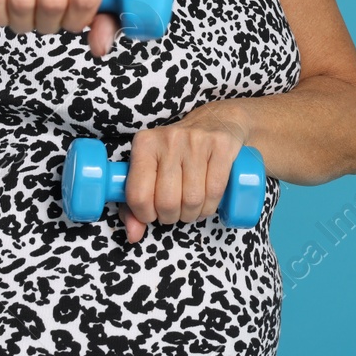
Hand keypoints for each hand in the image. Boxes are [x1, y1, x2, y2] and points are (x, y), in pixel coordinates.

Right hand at [0, 0, 118, 57]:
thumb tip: (101, 46)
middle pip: (54, 1)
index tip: (69, 21)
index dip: (77, 20)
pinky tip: (3, 10)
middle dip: (48, 24)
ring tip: (23, 15)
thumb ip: (100, 13)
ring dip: (22, 22)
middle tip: (43, 20)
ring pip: (22, 2)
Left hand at [119, 102, 251, 244]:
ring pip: (192, 200)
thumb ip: (134, 204)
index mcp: (145, 143)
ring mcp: (197, 140)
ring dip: (192, 214)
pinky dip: (210, 207)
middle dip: (171, 217)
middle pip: (167, 201)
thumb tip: (133, 235)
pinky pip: (214, 191)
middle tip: (175, 211)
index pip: (138, 194)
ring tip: (191, 207)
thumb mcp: (151, 169)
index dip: (145, 214)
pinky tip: (207, 203)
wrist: (217, 120)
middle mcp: (169, 139)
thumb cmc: (178, 152)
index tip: (153, 213)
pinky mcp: (221, 145)